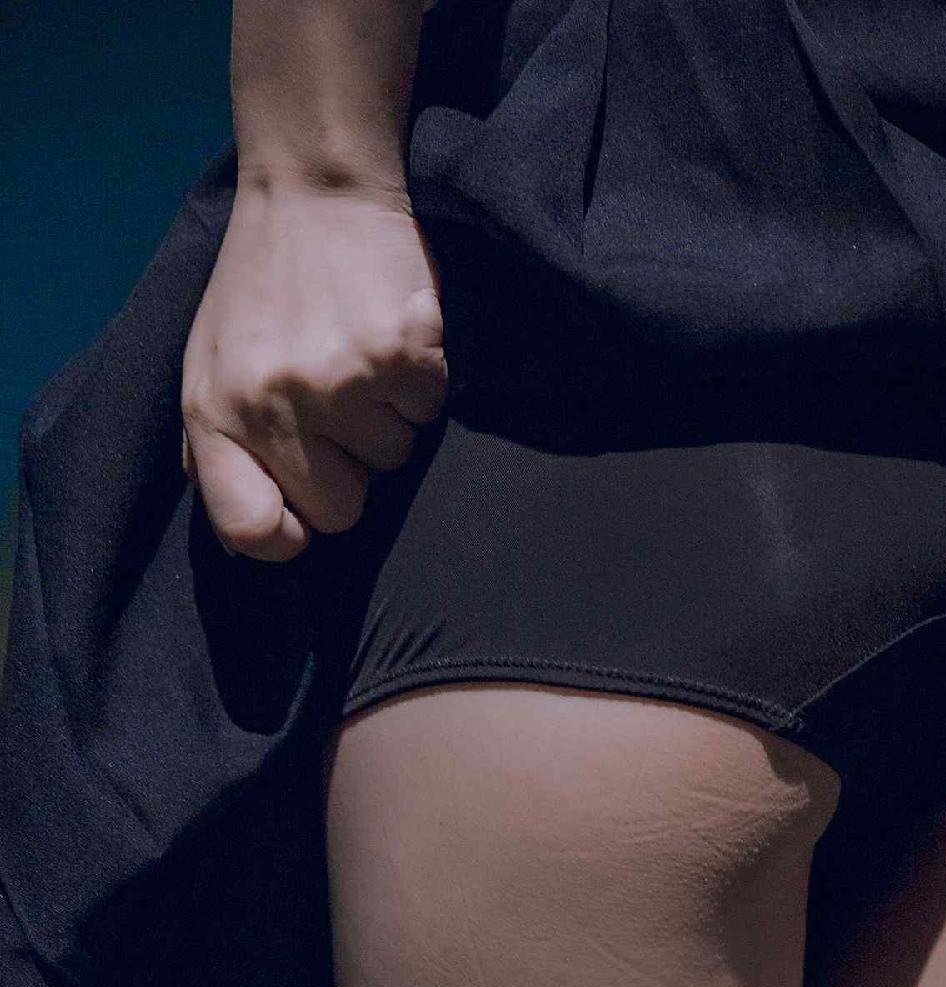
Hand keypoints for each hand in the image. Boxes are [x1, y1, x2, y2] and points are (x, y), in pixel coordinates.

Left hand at [180, 179, 448, 562]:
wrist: (314, 186)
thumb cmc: (264, 286)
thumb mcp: (211, 365)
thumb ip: (219, 450)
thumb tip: (251, 536)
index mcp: (215, 411)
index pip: (248, 528)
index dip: (285, 535)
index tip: (301, 514)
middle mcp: (270, 402)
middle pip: (339, 512)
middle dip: (349, 469)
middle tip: (338, 403)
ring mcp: (336, 380)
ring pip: (392, 462)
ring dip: (388, 418)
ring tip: (360, 356)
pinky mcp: (397, 355)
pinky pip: (428, 413)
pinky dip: (420, 382)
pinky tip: (390, 337)